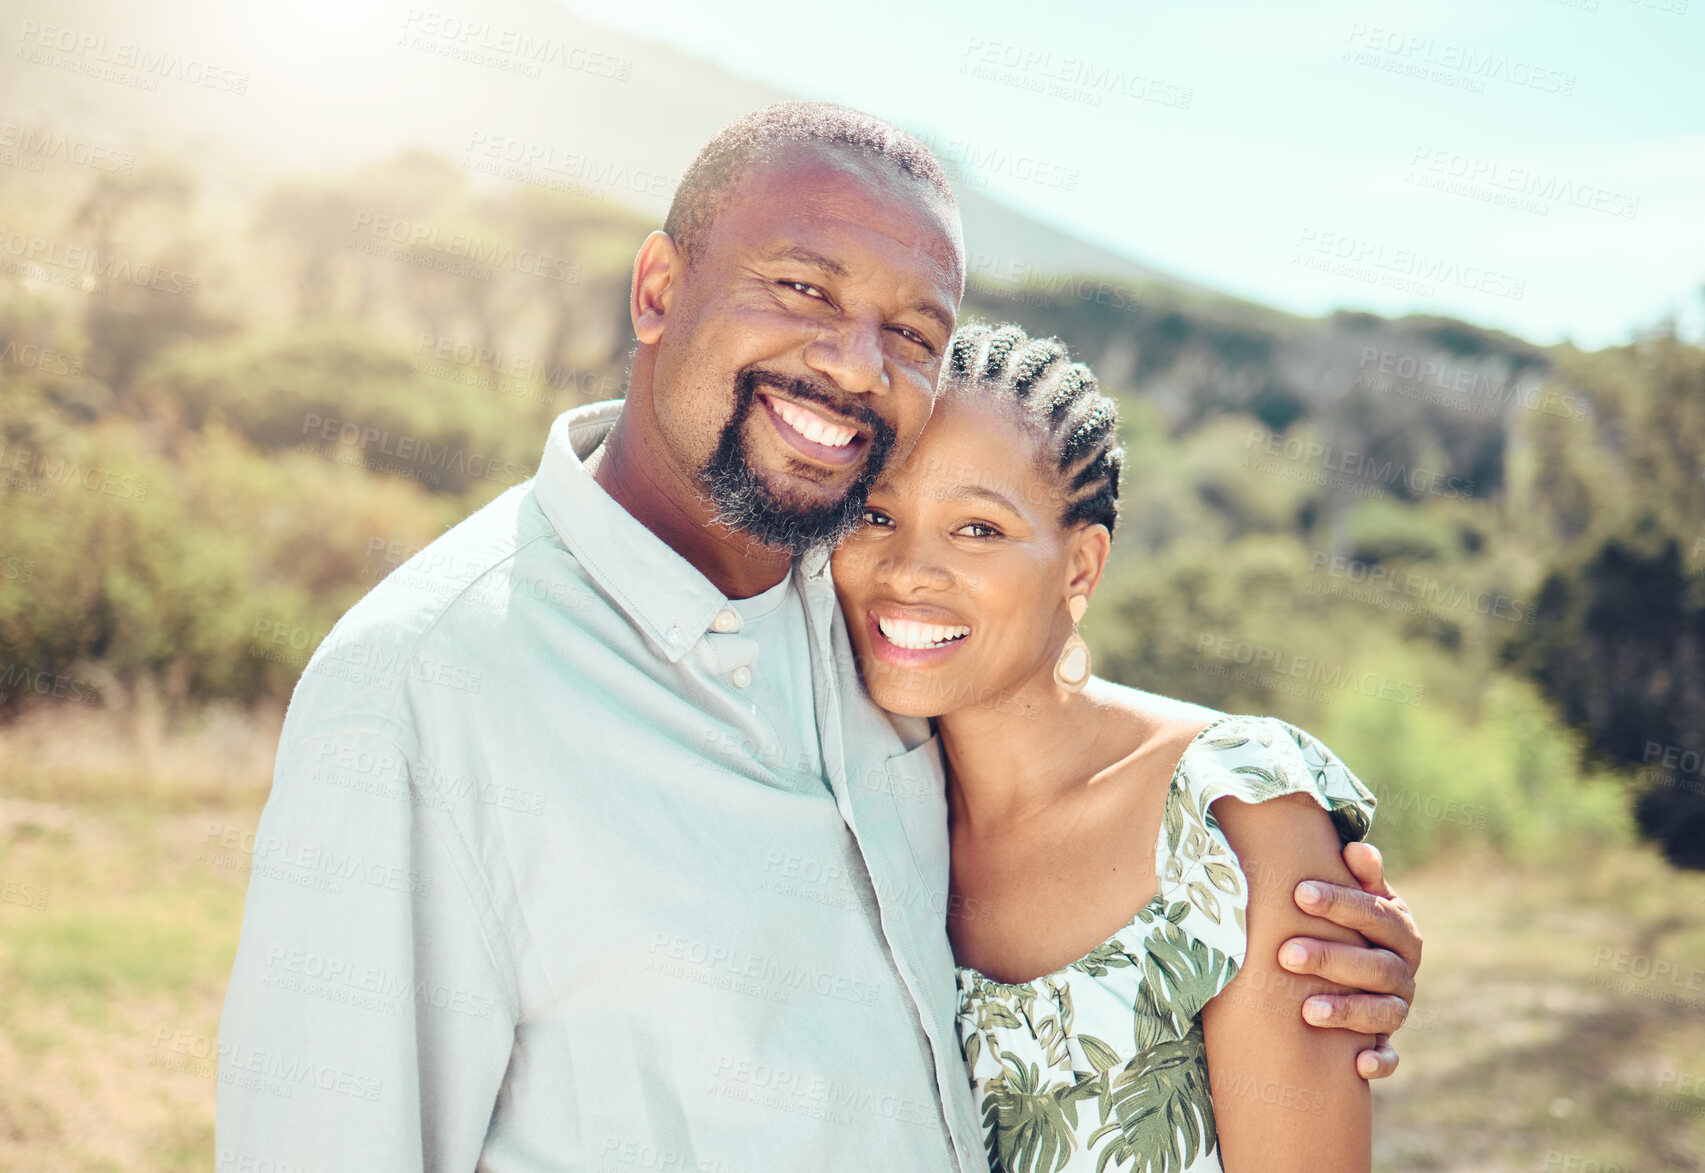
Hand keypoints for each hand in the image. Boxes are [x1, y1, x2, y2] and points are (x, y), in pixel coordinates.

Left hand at [1279, 841, 1421, 1079]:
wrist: (1356, 970)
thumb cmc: (1346, 924)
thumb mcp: (1357, 897)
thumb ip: (1360, 876)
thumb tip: (1357, 847)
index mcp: (1400, 929)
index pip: (1376, 914)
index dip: (1340, 903)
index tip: (1300, 893)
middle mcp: (1404, 970)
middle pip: (1375, 965)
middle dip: (1331, 959)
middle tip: (1286, 954)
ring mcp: (1397, 1007)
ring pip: (1382, 1012)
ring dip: (1347, 1011)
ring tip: (1306, 1011)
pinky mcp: (1386, 1041)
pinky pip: (1391, 1057)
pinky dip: (1380, 1062)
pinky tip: (1359, 1064)